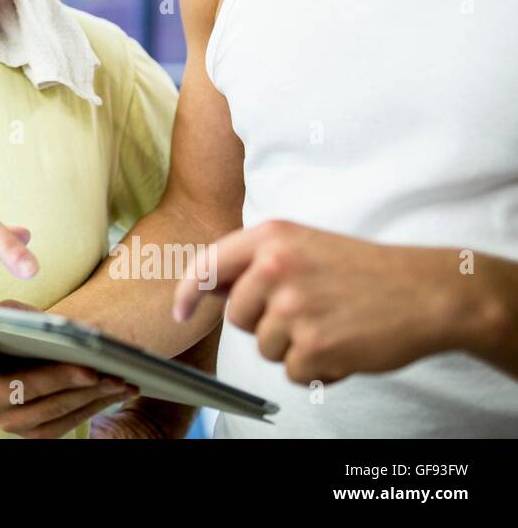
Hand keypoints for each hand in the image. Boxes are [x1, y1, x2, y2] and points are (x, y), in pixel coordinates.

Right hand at [0, 300, 138, 437]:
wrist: (39, 358)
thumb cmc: (26, 332)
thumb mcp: (18, 316)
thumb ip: (20, 314)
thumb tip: (47, 325)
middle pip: (18, 389)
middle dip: (57, 378)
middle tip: (90, 368)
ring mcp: (9, 420)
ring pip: (50, 410)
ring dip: (88, 394)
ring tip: (117, 378)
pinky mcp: (35, 434)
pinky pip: (68, 423)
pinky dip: (97, 405)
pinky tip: (121, 389)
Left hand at [172, 220, 475, 383]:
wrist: (428, 292)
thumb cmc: (365, 271)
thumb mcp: (304, 246)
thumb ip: (256, 262)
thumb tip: (208, 288)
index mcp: (271, 236)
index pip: (208, 265)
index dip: (188, 292)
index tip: (179, 312)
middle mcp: (275, 267)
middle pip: (237, 317)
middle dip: (264, 324)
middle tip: (307, 311)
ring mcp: (293, 306)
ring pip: (265, 348)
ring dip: (294, 347)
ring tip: (331, 324)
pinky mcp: (313, 344)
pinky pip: (292, 371)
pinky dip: (316, 367)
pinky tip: (344, 344)